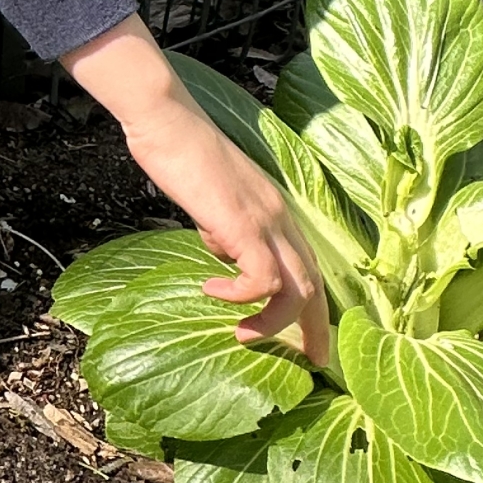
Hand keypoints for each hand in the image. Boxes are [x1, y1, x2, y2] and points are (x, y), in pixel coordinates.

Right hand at [62, 16, 329, 364]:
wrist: (168, 121)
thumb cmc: (180, 153)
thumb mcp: (210, 200)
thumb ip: (224, 227)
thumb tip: (224, 252)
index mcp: (275, 210)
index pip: (307, 266)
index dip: (312, 306)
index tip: (306, 338)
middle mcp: (281, 217)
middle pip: (315, 284)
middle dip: (313, 328)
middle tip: (309, 361)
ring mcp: (266, 220)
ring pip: (295, 288)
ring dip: (272, 322)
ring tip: (243, 335)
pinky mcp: (244, 224)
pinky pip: (261, 278)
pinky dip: (240, 296)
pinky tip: (212, 291)